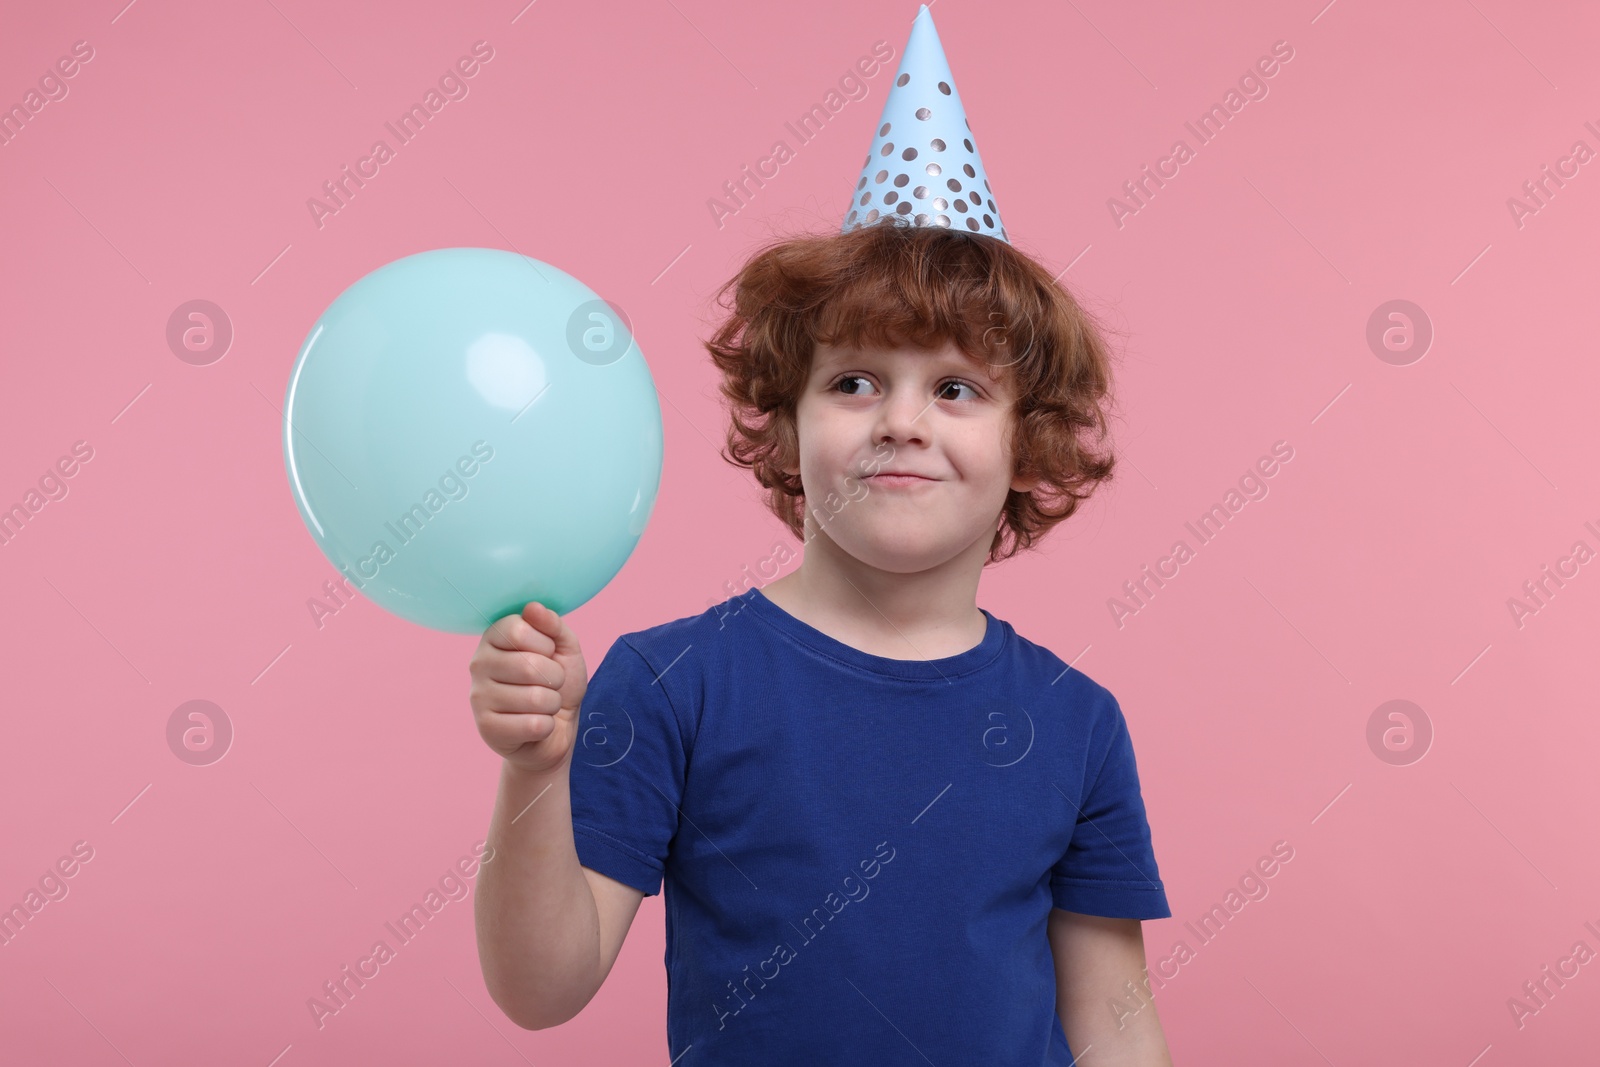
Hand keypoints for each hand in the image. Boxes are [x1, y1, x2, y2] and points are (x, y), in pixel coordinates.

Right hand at [468, 601, 587, 774]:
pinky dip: (547, 726)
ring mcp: (478, 697)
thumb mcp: (564, 647)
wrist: (556, 728)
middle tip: (550, 684)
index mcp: (493, 637)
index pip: (519, 628)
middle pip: (529, 665)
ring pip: (536, 698)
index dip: (546, 644)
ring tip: (544, 705)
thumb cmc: (557, 682)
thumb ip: (552, 625)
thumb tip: (533, 608)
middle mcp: (478, 663)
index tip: (546, 654)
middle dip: (555, 677)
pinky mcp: (487, 729)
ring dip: (553, 704)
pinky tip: (535, 725)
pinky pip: (534, 725)